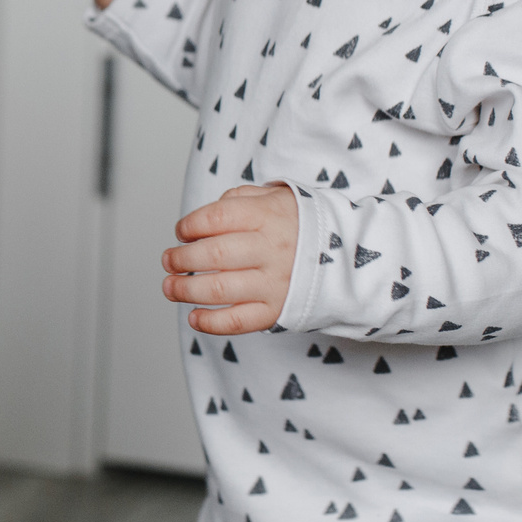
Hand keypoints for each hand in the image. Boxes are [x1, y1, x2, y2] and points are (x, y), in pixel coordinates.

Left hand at [163, 183, 297, 334]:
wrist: (352, 257)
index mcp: (269, 216)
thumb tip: (203, 219)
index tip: (182, 232)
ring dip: (185, 290)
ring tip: (170, 286)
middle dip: (181, 259)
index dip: (189, 226)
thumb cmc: (304, 226)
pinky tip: (194, 317)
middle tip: (169, 260)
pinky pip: (239, 321)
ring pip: (218, 289)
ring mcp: (275, 282)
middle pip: (213, 255)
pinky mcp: (278, 310)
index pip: (216, 218)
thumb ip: (239, 200)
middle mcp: (272, 249)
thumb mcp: (278, 198)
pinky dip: (211, 323)